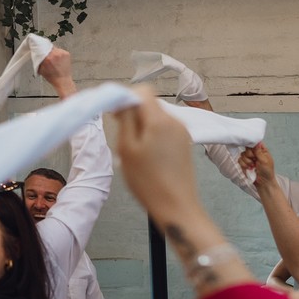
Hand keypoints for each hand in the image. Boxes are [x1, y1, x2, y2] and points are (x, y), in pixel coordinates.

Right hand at [36, 47, 75, 96]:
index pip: (41, 47)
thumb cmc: (52, 77)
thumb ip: (38, 60)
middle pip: (48, 47)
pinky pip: (60, 50)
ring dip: (52, 51)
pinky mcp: (66, 53)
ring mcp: (61, 53)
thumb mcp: (40, 69)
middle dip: (46, 50)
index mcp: (47, 58)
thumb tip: (36, 53)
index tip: (37, 46)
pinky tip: (58, 60)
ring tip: (53, 59)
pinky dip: (58, 53)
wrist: (63, 80)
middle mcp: (54, 54)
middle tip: (46, 55)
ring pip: (54, 48)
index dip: (39, 47)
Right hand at [109, 89, 204, 225]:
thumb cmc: (148, 181)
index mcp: (160, 120)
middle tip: (122, 138)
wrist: (176, 207)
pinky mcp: (183, 143)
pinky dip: (151, 135)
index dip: (125, 98)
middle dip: (132, 115)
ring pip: (154, 117)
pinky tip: (145, 156)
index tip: (115, 116)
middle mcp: (175, 121)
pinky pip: (163, 129)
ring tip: (133, 151)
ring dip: (140, 127)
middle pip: (149, 104)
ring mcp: (181, 132)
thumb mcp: (127, 147)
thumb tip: (123, 99)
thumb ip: (125, 118)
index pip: (142, 91)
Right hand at [238, 142, 275, 185]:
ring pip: (242, 154)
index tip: (251, 147)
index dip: (251, 143)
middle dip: (249, 155)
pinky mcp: (244, 164)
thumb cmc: (267, 172)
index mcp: (262, 151)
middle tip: (254, 159)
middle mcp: (255, 153)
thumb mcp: (264, 160)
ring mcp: (249, 158)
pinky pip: (240, 160)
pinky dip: (244, 165)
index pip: (255, 142)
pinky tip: (249, 169)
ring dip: (247, 161)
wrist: (263, 182)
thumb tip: (256, 142)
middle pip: (247, 148)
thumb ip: (258, 151)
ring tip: (253, 166)